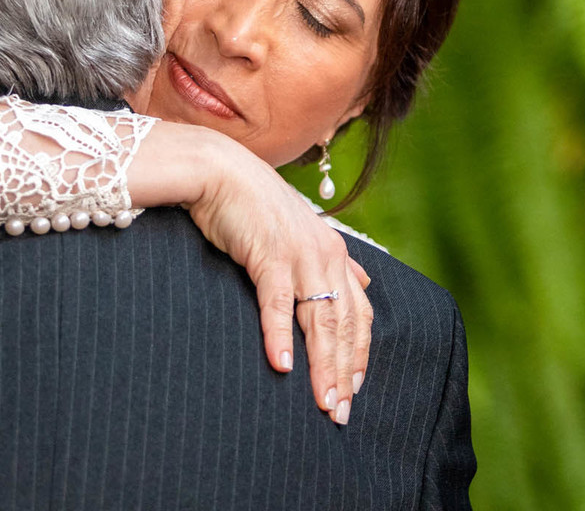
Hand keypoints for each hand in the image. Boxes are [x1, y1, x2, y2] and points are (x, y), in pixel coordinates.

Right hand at [128, 123, 373, 422]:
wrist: (221, 170)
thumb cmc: (255, 205)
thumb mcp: (302, 232)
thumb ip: (333, 261)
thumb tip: (363, 282)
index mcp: (335, 254)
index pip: (359, 314)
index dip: (359, 355)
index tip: (353, 390)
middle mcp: (326, 255)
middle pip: (343, 325)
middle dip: (343, 372)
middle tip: (340, 413)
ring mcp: (299, 255)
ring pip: (319, 320)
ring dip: (321, 365)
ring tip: (322, 402)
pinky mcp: (269, 254)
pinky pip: (277, 302)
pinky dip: (279, 335)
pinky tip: (281, 364)